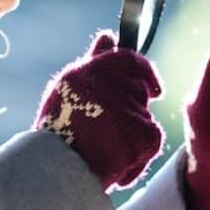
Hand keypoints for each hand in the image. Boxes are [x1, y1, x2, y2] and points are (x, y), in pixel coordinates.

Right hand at [34, 30, 165, 191]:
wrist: (56, 174)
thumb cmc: (57, 133)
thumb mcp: (68, 90)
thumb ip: (94, 61)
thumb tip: (109, 36)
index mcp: (91, 71)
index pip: (129, 58)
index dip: (144, 71)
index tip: (153, 88)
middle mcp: (111, 86)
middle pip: (139, 91)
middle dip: (133, 108)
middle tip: (109, 131)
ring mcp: (130, 110)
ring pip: (144, 117)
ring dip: (132, 132)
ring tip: (103, 149)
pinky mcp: (145, 135)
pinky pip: (151, 140)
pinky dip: (139, 153)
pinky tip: (115, 162)